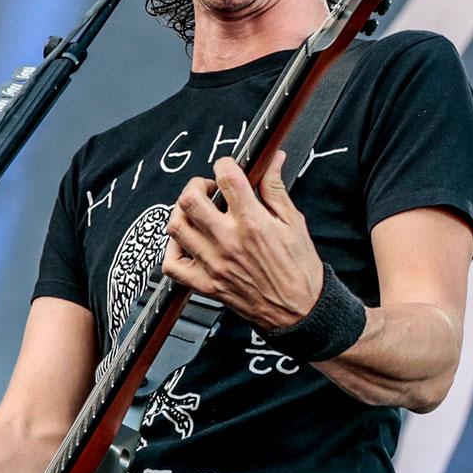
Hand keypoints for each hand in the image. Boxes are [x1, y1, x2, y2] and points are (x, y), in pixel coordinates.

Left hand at [162, 154, 322, 331]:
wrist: (300, 311)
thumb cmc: (300, 270)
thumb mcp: (294, 222)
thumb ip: (276, 188)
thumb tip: (272, 161)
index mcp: (253, 222)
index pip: (226, 177)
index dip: (225, 164)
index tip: (229, 168)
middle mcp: (229, 240)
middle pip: (190, 199)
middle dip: (197, 185)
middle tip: (209, 190)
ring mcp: (214, 263)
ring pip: (176, 227)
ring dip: (181, 213)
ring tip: (195, 213)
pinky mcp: (206, 284)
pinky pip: (172, 265)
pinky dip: (172, 250)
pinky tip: (186, 242)